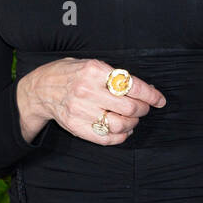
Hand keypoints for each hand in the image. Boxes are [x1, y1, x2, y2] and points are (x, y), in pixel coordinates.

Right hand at [17, 58, 164, 145]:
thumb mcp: (92, 64)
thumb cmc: (72, 74)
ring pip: (120, 125)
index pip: (132, 86)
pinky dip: (121, 136)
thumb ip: (117, 76)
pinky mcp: (77, 127)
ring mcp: (81, 111)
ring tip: (132, 118)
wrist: (42, 89)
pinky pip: (107, 138)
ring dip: (133, 123)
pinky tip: (124, 129)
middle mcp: (87, 91)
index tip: (159, 100)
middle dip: (143, 109)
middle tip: (144, 108)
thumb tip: (147, 90)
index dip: (151, 95)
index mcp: (94, 71)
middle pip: (129, 107)